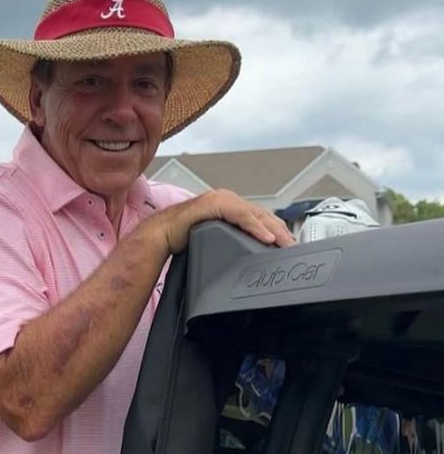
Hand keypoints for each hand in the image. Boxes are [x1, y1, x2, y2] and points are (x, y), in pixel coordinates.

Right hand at [150, 188, 294, 253]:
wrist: (161, 234)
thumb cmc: (184, 236)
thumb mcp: (216, 238)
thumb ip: (233, 239)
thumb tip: (251, 253)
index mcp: (230, 206)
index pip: (261, 217)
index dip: (277, 230)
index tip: (288, 246)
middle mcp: (228, 199)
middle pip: (263, 215)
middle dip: (281, 232)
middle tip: (293, 247)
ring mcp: (222, 199)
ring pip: (256, 214)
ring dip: (273, 230)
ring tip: (284, 244)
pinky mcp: (215, 204)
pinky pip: (242, 216)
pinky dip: (256, 227)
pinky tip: (266, 238)